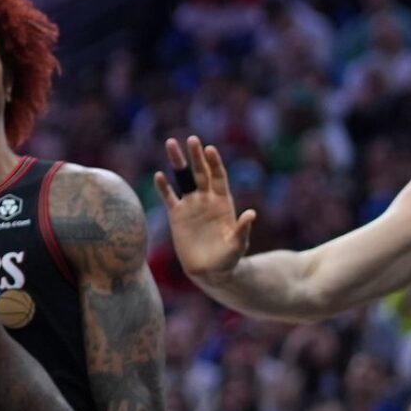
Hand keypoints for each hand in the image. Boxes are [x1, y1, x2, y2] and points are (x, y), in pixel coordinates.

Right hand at [155, 136, 256, 279]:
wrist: (210, 271)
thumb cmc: (228, 258)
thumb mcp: (238, 245)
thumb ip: (242, 229)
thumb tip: (251, 214)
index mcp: (223, 202)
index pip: (218, 177)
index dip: (214, 163)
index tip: (209, 149)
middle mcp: (206, 199)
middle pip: (200, 173)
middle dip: (196, 156)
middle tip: (191, 139)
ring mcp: (191, 205)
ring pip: (183, 179)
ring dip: (178, 162)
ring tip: (171, 143)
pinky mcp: (177, 215)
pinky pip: (169, 197)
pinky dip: (164, 187)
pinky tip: (159, 176)